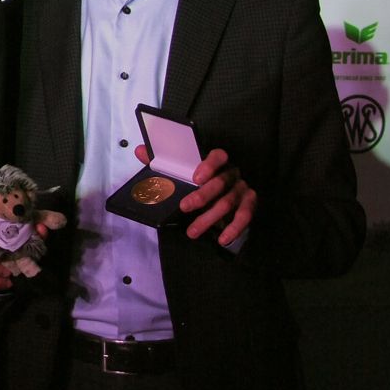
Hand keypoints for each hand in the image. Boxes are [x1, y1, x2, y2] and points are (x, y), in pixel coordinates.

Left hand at [136, 145, 256, 245]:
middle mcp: (232, 173)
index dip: (209, 165)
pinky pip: (245, 216)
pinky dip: (234, 228)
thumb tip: (139, 151)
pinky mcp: (250, 204)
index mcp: (217, 161)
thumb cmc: (198, 179)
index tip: (195, 178)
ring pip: (228, 202)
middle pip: (220, 183)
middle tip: (184, 207)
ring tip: (192, 232)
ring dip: (210, 218)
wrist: (223, 194)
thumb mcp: (180, 170)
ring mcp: (242, 188)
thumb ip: (161, 160)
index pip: (218, 156)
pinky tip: (222, 239)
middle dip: (202, 196)